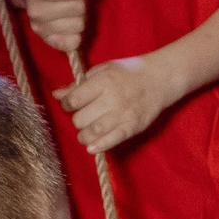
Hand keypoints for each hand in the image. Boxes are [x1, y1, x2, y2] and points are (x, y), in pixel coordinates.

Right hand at [22, 0, 89, 52]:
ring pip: (79, 26)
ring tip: (69, 9)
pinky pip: (72, 44)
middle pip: (78, 8)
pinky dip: (76, 35)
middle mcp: (34, 11)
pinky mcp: (48, 41)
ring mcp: (40, 28)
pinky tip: (69, 25)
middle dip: (80, 1)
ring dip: (80, 16)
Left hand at [56, 56, 175, 152]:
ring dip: (83, 136)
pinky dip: (99, 146)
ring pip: (93, 132)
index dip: (67, 104)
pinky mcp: (133, 127)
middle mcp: (112, 98)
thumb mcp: (103, 70)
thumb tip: (57, 94)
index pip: (74, 99)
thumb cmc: (129, 72)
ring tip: (84, 133)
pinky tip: (92, 147)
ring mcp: (123, 114)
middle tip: (82, 117)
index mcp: (103, 81)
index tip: (70, 105)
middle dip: (77, 119)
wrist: (161, 79)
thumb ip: (79, 84)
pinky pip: (112, 140)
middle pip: (81, 118)